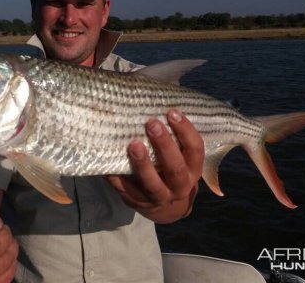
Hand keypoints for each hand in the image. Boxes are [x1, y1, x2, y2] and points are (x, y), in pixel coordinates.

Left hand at [108, 108, 203, 222]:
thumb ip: (174, 135)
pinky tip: (109, 162)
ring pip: (152, 184)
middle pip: (175, 168)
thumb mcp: (181, 156)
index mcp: (193, 170)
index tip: (172, 112)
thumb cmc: (172, 169)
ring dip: (142, 164)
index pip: (195, 149)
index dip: (186, 130)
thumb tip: (161, 96)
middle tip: (152, 124)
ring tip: (133, 144)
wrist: (166, 208)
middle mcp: (179, 186)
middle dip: (164, 145)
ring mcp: (158, 197)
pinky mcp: (136, 201)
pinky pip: (125, 189)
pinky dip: (116, 176)